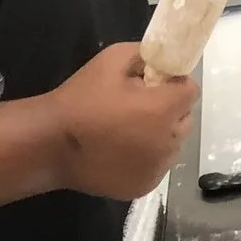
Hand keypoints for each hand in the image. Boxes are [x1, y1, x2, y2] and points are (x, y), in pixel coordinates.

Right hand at [52, 43, 193, 197]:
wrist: (49, 144)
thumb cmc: (80, 100)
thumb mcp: (112, 59)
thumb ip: (146, 54)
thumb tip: (167, 62)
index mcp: (163, 109)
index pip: (190, 92)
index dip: (173, 85)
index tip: (152, 86)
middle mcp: (168, 142)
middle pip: (184, 118)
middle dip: (167, 110)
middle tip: (135, 108)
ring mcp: (158, 168)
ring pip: (172, 144)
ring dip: (159, 135)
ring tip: (125, 132)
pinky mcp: (145, 186)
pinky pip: (157, 166)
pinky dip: (147, 158)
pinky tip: (120, 152)